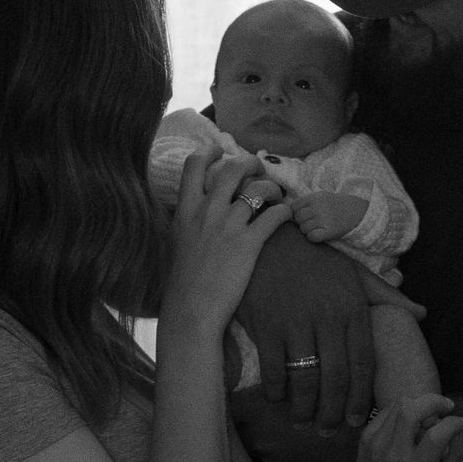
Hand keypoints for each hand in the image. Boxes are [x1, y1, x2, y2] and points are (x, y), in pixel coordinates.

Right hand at [163, 152, 292, 345]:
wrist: (190, 310)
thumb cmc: (181, 282)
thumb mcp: (176, 242)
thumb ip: (187, 221)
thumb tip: (196, 210)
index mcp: (185, 210)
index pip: (194, 165)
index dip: (210, 152)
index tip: (220, 151)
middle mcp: (207, 211)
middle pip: (232, 168)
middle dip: (250, 163)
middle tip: (258, 169)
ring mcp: (229, 226)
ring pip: (258, 188)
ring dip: (272, 188)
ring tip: (276, 196)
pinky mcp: (249, 244)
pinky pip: (275, 215)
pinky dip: (284, 211)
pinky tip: (285, 216)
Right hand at [235, 223, 378, 428]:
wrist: (268, 236)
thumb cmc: (313, 259)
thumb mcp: (353, 273)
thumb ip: (386, 297)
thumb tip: (422, 313)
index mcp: (352, 309)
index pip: (364, 363)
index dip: (361, 398)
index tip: (357, 420)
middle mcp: (327, 318)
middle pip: (336, 379)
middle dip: (334, 413)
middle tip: (329, 432)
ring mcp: (295, 322)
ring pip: (305, 380)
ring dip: (304, 409)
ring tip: (304, 422)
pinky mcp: (266, 324)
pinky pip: (274, 370)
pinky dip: (276, 392)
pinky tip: (278, 399)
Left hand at [290, 188, 370, 246]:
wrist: (358, 211)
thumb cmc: (336, 205)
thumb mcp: (322, 196)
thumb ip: (306, 201)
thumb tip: (287, 212)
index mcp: (315, 197)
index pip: (294, 206)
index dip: (296, 212)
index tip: (304, 215)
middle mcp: (319, 207)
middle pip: (297, 218)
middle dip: (301, 222)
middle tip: (312, 223)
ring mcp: (324, 219)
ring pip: (303, 228)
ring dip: (308, 230)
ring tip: (318, 227)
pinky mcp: (330, 230)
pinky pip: (312, 237)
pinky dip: (313, 237)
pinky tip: (319, 234)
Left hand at [349, 393, 462, 461]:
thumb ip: (456, 455)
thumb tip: (461, 426)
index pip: (437, 434)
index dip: (454, 423)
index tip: (461, 424)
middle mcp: (393, 454)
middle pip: (412, 409)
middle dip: (434, 401)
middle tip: (446, 407)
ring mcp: (376, 443)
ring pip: (399, 404)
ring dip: (419, 405)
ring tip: (428, 419)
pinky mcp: (366, 437)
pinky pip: (387, 411)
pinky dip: (403, 410)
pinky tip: (411, 424)